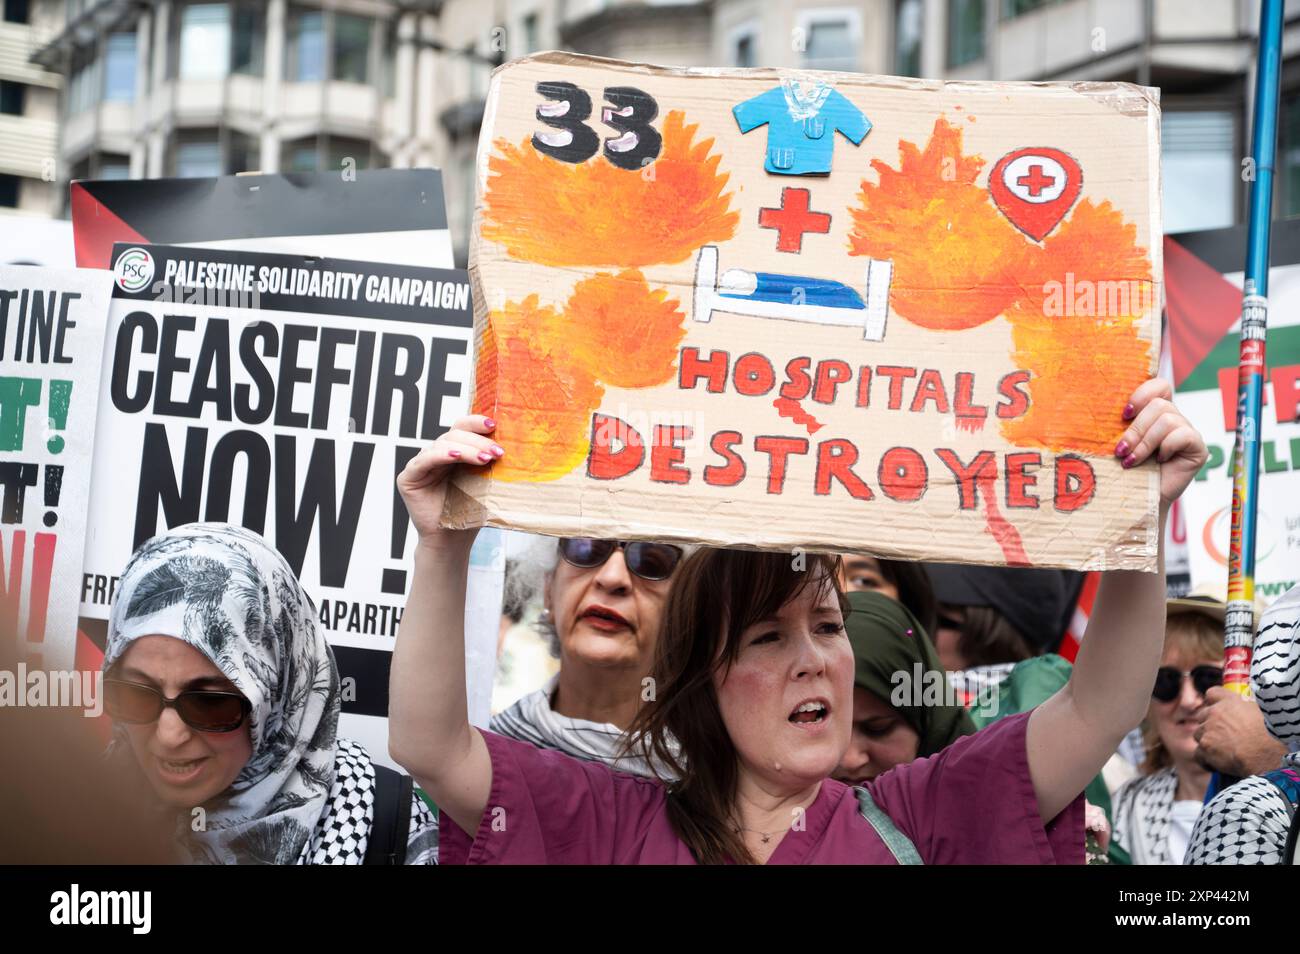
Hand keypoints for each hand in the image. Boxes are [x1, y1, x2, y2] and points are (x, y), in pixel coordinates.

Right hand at [397, 415, 502, 543]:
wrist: (452, 541)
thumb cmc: (469, 513)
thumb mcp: (484, 483)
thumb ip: (489, 463)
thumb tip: (513, 444)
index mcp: (453, 452)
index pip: (462, 428)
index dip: (476, 423)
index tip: (495, 424)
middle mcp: (435, 454)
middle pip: (453, 434)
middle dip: (477, 441)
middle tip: (497, 451)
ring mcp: (420, 464)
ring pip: (442, 445)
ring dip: (466, 449)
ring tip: (485, 458)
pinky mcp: (409, 477)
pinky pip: (424, 461)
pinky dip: (441, 456)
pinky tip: (455, 457)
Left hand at [1114, 379, 1207, 508]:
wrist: (1138, 500)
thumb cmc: (1124, 471)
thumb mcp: (1120, 442)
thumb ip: (1120, 424)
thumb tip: (1101, 407)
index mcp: (1156, 413)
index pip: (1159, 386)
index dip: (1142, 394)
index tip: (1124, 414)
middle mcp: (1175, 419)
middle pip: (1159, 405)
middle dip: (1136, 429)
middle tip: (1120, 450)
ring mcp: (1189, 433)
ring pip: (1168, 420)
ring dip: (1145, 442)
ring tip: (1131, 461)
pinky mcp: (1198, 448)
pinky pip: (1183, 435)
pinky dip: (1165, 448)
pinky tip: (1158, 462)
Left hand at [1194, 685, 1287, 776]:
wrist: (1268, 755)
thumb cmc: (1271, 736)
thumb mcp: (1262, 713)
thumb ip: (1246, 708)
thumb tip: (1245, 711)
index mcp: (1230, 701)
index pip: (1212, 694)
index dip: (1214, 703)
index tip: (1218, 712)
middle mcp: (1215, 712)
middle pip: (1202, 716)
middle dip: (1210, 726)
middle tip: (1224, 737)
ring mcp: (1208, 729)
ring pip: (1199, 734)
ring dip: (1208, 743)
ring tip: (1224, 752)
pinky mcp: (1205, 747)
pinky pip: (1198, 754)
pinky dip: (1206, 760)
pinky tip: (1217, 765)